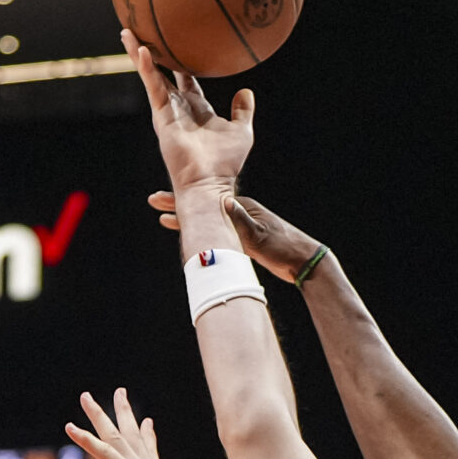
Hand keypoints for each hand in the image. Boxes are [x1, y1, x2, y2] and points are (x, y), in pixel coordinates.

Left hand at [67, 389, 192, 458]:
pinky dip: (85, 439)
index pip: (149, 452)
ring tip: (85, 396)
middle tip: (119, 392)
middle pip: (132, 434)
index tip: (147, 421)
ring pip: (113, 434)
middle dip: (124, 412)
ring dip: (98, 414)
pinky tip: (70, 427)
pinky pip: (102, 451)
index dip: (147, 436)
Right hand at [123, 28, 253, 204]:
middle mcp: (179, 107)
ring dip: (139, 53)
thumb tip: (246, 91)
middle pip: (162, 72)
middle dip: (152, 52)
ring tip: (127, 31)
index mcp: (197, 108)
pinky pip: (153, 86)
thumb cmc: (225, 163)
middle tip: (142, 30)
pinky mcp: (161, 115)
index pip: (186, 78)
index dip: (182, 60)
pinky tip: (141, 50)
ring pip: (151, 75)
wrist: (210, 182)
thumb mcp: (241, 131)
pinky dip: (146, 68)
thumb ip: (242, 111)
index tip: (178, 41)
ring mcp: (167, 111)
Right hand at [147, 189, 322, 283]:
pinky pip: (214, 232)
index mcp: (239, 207)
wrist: (302, 260)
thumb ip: (242, 220)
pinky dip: (200, 231)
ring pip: (205, 219)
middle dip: (178, 204)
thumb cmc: (284, 247)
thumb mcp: (261, 234)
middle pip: (201, 206)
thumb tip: (226, 201)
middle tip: (155, 200)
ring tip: (164, 218)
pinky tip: (191, 233)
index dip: (182, 199)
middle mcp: (236, 212)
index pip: (204, 200)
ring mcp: (238, 224)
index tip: (162, 198)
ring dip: (186, 219)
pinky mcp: (242, 238)